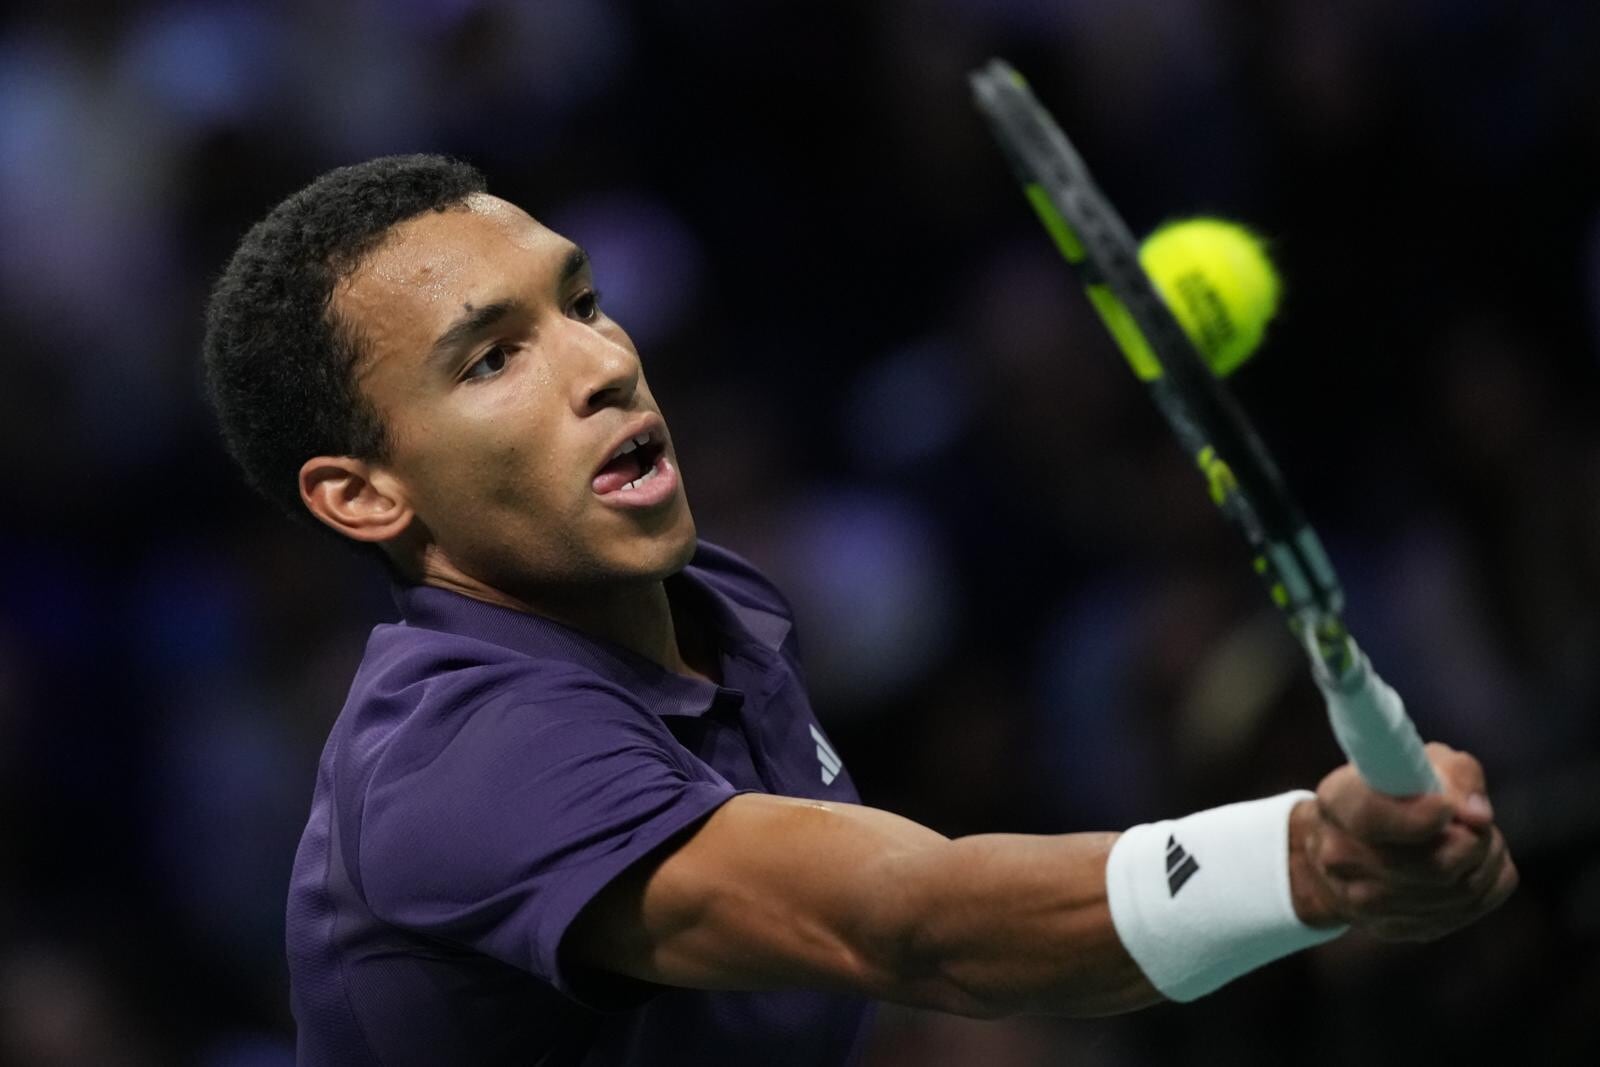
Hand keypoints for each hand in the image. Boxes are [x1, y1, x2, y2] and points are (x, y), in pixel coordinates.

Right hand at [1288, 742, 1517, 940]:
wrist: (1337, 848)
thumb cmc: (1386, 792)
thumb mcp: (1412, 762)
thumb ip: (1454, 774)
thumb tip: (1479, 817)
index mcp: (1338, 805)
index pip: (1373, 818)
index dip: (1421, 816)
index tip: (1447, 807)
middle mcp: (1341, 859)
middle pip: (1435, 865)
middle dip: (1476, 841)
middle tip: (1478, 822)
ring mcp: (1366, 903)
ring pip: (1460, 891)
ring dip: (1486, 860)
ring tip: (1477, 838)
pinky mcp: (1394, 928)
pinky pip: (1467, 909)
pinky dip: (1486, 884)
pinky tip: (1474, 865)